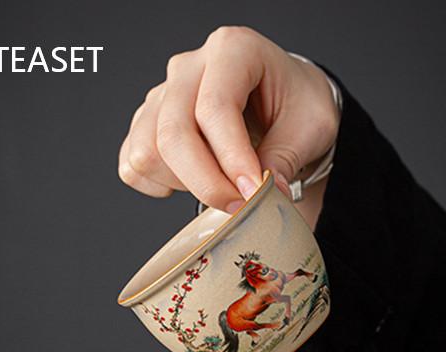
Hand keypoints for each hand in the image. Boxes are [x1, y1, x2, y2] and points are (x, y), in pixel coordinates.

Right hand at [118, 26, 340, 217]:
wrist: (282, 106)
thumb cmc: (296, 107)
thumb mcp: (311, 128)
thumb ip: (285, 159)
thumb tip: (261, 197)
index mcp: (233, 50)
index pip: (215, 108)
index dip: (232, 159)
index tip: (252, 193)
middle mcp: (189, 67)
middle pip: (173, 132)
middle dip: (206, 182)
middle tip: (238, 206)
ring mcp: (162, 95)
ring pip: (148, 151)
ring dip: (184, 183)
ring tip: (220, 185)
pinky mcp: (146, 124)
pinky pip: (134, 165)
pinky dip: (160, 184)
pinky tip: (193, 181)